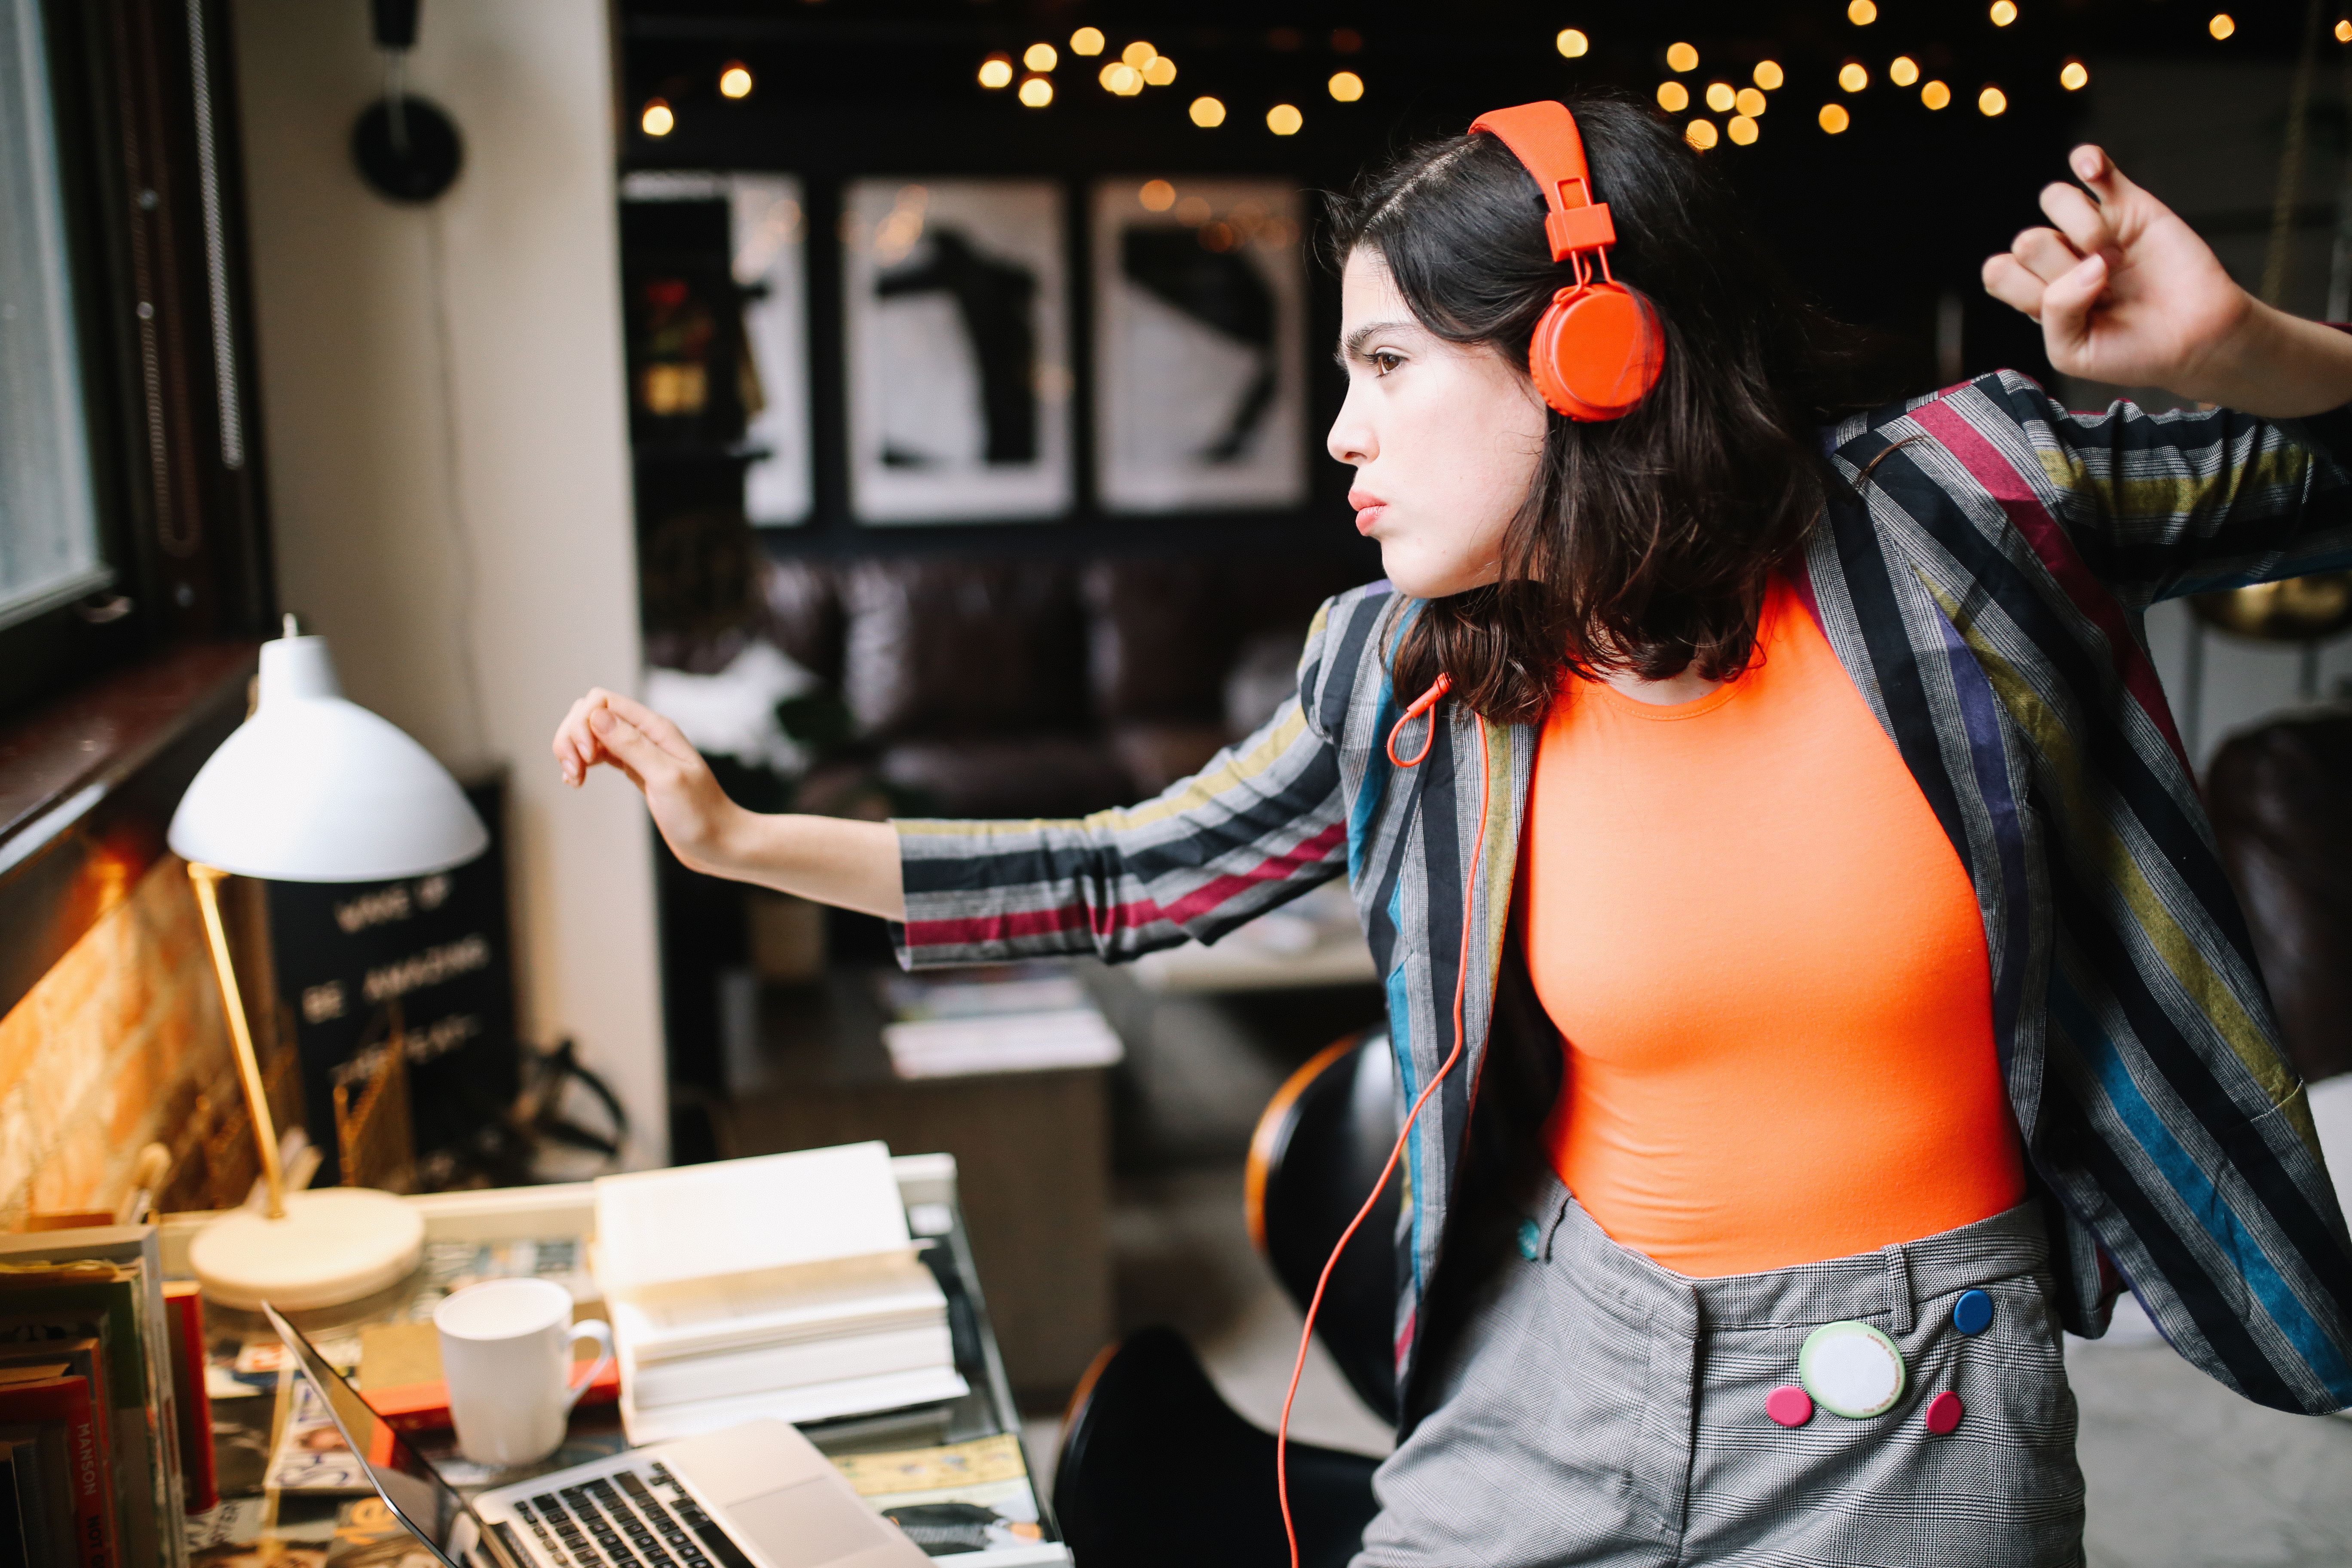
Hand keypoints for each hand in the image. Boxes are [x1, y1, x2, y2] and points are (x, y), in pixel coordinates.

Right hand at [551, 688, 742, 874]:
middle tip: (573, 771)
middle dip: (572, 736)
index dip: (584, 723)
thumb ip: (632, 746)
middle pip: (591, 714)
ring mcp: (640, 753)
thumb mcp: (666, 779)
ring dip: (573, 750)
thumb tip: (596, 717)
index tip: (587, 757)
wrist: (720, 844)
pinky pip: (600, 754)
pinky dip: (582, 763)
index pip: (602, 701)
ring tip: (573, 779)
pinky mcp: (636, 771)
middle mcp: (646, 735)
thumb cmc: (700, 816)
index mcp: (656, 729)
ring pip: (592, 733)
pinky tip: (576, 781)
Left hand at [1984, 146, 2351, 416]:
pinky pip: (2094, 166)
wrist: (2195, 337)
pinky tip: (2092, 171)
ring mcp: (2090, 227)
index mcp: (2037, 293)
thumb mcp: (2074, 353)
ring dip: (2081, 228)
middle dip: (2062, 268)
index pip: (1999, 272)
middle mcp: (2059, 257)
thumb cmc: (2132, 351)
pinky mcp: (2128, 205)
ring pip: (2053, 199)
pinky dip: (2087, 160)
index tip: (2063, 310)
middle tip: (2103, 289)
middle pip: (2027, 240)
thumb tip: (2086, 267)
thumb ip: (2056, 314)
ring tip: (2114, 259)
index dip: (2023, 289)